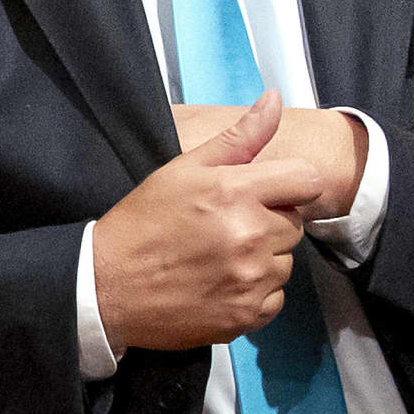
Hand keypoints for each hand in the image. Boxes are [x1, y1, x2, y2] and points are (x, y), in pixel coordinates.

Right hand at [93, 91, 329, 351]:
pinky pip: (275, 298)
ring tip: (219, 258)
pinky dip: (254, 293)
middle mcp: (250, 235)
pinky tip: (220, 285)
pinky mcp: (246, 315)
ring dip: (262, 260)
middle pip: (294, 224)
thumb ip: (238, 137)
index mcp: (236, 192)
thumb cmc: (143, 222)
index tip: (263, 195)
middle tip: (225, 228)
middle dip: (269, 222)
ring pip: (285, 263)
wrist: (107, 286)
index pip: (307, 181)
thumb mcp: (183, 169)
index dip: (288, 185)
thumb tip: (274, 99)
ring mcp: (250, 279)